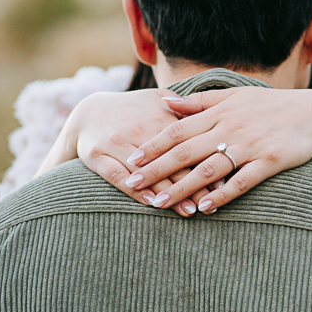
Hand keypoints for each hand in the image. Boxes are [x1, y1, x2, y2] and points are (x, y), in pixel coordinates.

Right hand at [64, 89, 216, 217]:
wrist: (88, 112)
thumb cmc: (131, 109)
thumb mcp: (156, 100)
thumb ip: (183, 107)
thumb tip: (214, 115)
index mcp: (158, 115)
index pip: (186, 143)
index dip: (205, 162)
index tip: (223, 180)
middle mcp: (139, 129)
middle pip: (170, 161)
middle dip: (192, 184)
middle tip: (210, 203)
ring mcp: (118, 142)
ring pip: (147, 172)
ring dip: (169, 193)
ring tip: (189, 211)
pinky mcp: (98, 155)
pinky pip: (118, 177)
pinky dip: (135, 191)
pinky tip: (152, 204)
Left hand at [122, 87, 311, 212]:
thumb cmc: (268, 106)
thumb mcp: (233, 96)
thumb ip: (198, 102)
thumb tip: (164, 102)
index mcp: (219, 112)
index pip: (178, 129)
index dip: (153, 145)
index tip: (131, 160)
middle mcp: (230, 127)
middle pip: (187, 150)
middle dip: (157, 168)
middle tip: (132, 184)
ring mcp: (250, 145)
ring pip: (209, 168)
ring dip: (182, 187)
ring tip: (160, 203)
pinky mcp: (270, 161)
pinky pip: (242, 180)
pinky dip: (224, 194)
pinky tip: (206, 207)